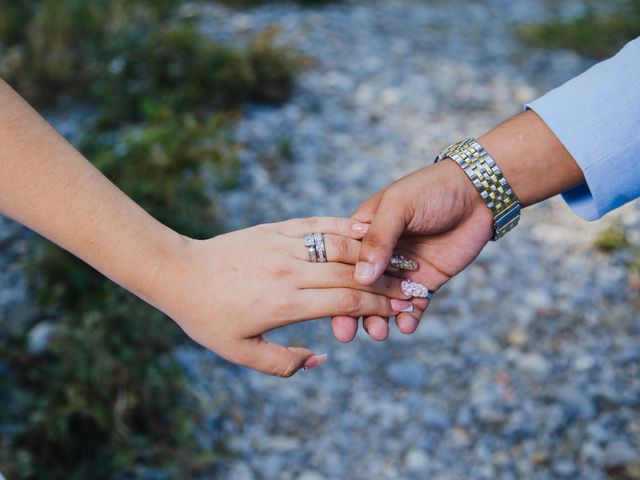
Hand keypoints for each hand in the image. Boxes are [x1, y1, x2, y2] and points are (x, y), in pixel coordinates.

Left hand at [151, 217, 413, 375]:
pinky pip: (317, 224)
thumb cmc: (207, 317)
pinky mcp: (275, 229)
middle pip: (350, 276)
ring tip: (402, 258)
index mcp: (284, 304)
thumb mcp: (240, 352)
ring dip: (374, 254)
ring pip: (339, 247)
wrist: (178, 272)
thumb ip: (282, 362)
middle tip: (417, 285)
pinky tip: (365, 229)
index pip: (346, 303)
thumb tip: (319, 358)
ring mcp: (283, 246)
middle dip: (387, 283)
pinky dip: (343, 227)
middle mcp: (289, 271)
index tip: (404, 308)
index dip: (379, 306)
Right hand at [331, 159, 493, 341]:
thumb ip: (378, 239)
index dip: (332, 287)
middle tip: (347, 333)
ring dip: (378, 319)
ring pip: (383, 303)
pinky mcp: (425, 282)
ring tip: (380, 332)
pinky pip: (413, 307)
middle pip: (359, 289)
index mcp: (362, 233)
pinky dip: (408, 319)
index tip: (329, 308)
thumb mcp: (398, 206)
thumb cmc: (430, 190)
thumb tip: (361, 277)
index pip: (340, 264)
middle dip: (352, 312)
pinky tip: (406, 325)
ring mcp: (402, 271)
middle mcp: (379, 255)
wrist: (477, 194)